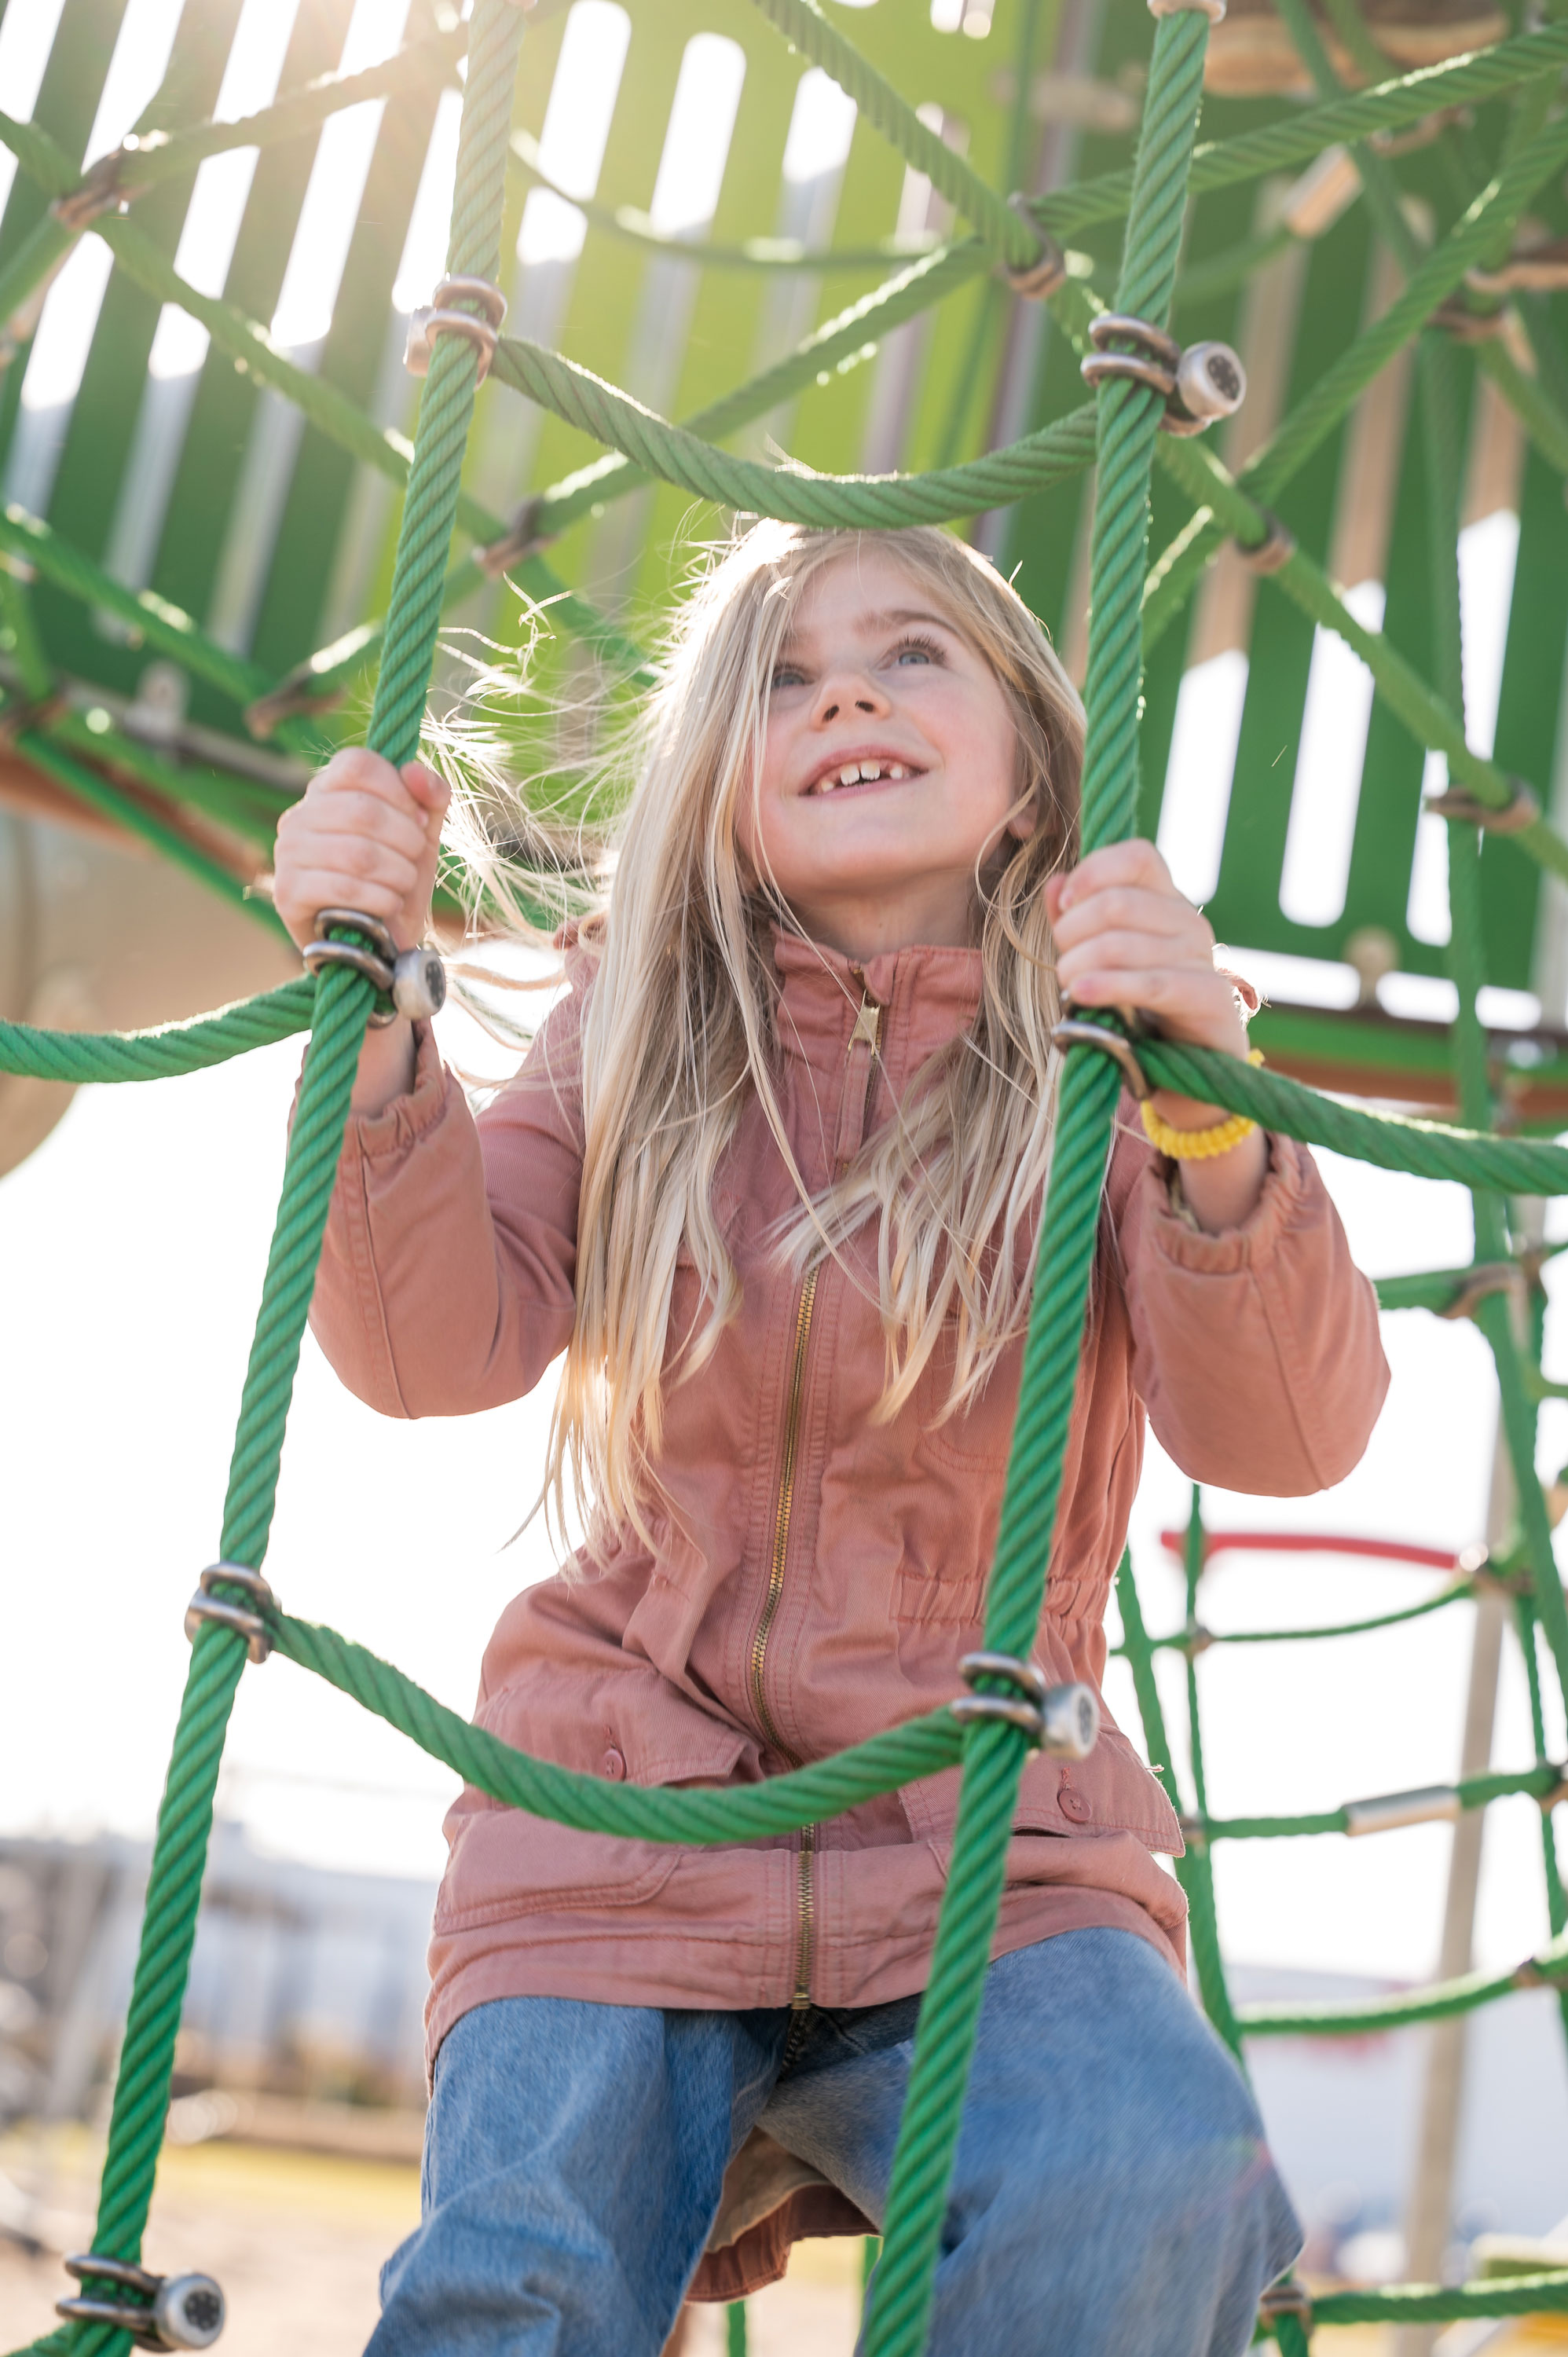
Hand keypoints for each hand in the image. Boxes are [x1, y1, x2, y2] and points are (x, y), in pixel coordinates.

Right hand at [272, 747, 448, 955]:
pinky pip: (344, 888)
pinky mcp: (287, 892)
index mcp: (327, 789)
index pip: (358, 763)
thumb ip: (430, 797)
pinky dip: (380, 899)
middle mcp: (299, 815)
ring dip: (398, 873)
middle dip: (407, 839)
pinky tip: (389, 905)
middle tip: (415, 860)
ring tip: (403, 884)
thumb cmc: (397, 878)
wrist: (378, 940)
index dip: (399, 791)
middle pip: (363, 810)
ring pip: (358, 853)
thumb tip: (415, 770)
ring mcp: (287, 853)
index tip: (419, 820)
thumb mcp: (423, 834)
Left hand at [1044, 839, 1266, 1232]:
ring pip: (1126, 941)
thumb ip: (1075, 922)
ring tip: (1069, 990)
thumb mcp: (1096, 966)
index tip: (1064, 906)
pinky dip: (1110, 988)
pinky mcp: (1213, 1001)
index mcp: (1165, 903)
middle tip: (1063, 967)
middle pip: (1119, 900)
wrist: (1183, 1080)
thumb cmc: (1134, 1016)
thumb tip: (1057, 882)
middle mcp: (1190, 923)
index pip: (1137, 857)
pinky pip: (1156, 983)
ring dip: (1080, 966)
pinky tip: (1080, 997)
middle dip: (1073, 932)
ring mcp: (1206, 960)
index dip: (1094, 872)